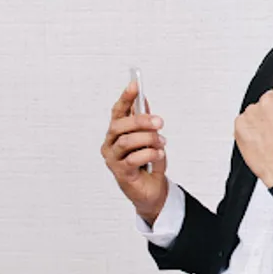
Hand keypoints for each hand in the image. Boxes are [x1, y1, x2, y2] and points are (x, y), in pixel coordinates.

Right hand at [100, 80, 168, 224]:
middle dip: (140, 121)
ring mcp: (113, 158)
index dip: (126, 97)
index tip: (135, 84)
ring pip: (126, 141)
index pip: (118, 111)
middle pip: (120, 125)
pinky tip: (158, 154)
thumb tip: (144, 101)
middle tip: (159, 122)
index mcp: (117, 132)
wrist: (151, 189)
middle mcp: (111, 144)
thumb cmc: (148, 162)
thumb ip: (145, 123)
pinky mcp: (120, 172)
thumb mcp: (150, 138)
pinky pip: (133, 159)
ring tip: (161, 143)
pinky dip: (149, 154)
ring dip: (148, 139)